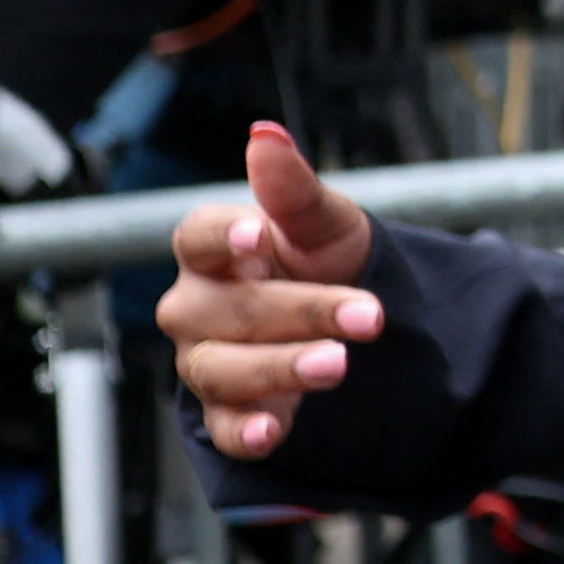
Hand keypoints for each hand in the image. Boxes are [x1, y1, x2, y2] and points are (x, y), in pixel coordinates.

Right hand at [160, 123, 382, 458]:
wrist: (344, 319)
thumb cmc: (319, 258)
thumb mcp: (323, 221)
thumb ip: (292, 186)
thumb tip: (266, 133)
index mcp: (213, 250)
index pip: (197, 237)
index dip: (223, 235)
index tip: (258, 234)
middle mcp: (197, 307)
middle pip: (226, 310)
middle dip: (300, 312)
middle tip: (366, 316)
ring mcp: (206, 361)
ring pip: (223, 368)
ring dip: (280, 368)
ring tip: (339, 365)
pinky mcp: (227, 411)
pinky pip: (224, 426)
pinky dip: (246, 431)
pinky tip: (274, 431)